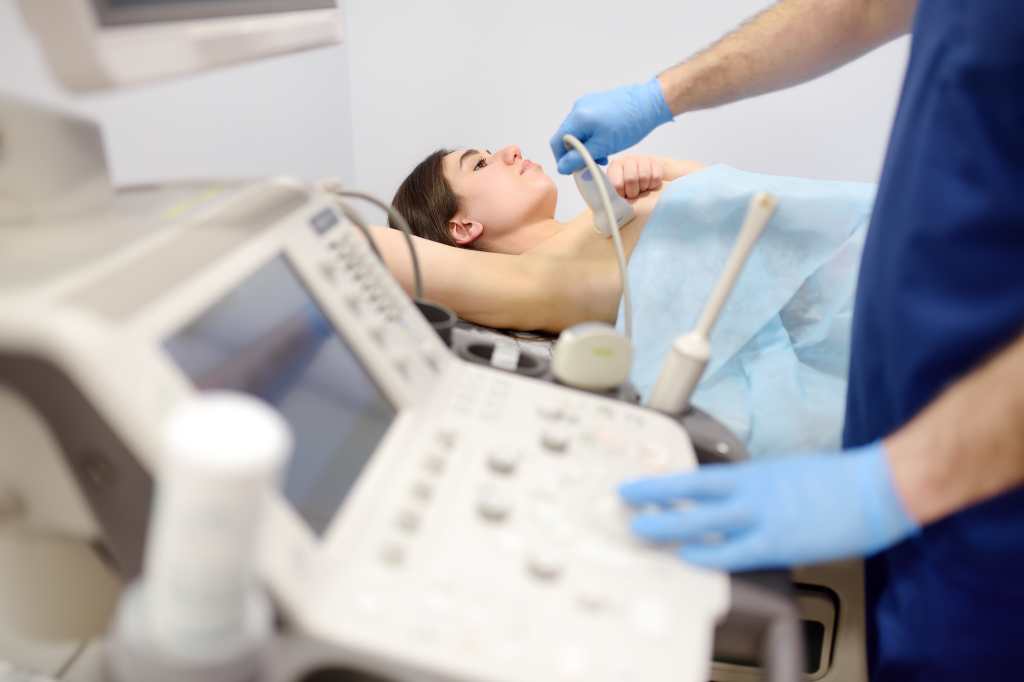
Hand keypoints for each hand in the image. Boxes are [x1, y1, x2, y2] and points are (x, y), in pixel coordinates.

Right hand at [550, 77, 673, 174]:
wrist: (650, 102)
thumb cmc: (630, 123)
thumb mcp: (602, 146)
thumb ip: (580, 158)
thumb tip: (562, 167)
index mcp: (577, 117)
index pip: (557, 142)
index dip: (562, 159)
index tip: (574, 169)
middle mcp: (578, 107)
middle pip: (566, 136)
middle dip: (576, 153)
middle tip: (592, 163)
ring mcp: (587, 103)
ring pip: (578, 130)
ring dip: (585, 145)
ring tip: (602, 154)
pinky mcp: (597, 102)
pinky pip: (587, 122)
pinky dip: (592, 135)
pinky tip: (606, 141)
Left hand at [607, 155, 664, 199]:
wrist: (645, 187)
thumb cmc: (628, 193)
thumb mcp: (617, 194)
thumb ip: (613, 195)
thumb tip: (612, 201)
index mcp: (614, 168)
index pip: (617, 183)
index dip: (622, 193)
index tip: (623, 195)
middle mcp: (627, 160)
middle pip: (631, 179)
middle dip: (633, 192)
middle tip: (633, 194)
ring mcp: (642, 159)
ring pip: (644, 176)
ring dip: (644, 187)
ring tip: (641, 188)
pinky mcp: (655, 162)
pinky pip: (656, 176)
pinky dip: (653, 184)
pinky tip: (649, 184)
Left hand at [618, 442, 918, 570]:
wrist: (876, 487)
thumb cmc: (835, 481)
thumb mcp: (785, 473)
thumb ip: (755, 487)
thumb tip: (732, 501)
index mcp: (753, 473)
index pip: (696, 477)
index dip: (663, 482)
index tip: (637, 485)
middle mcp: (750, 491)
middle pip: (690, 495)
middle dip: (654, 499)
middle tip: (624, 502)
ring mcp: (762, 516)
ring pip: (703, 521)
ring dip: (670, 525)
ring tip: (642, 529)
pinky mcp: (779, 541)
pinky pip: (734, 550)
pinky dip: (708, 553)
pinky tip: (687, 555)